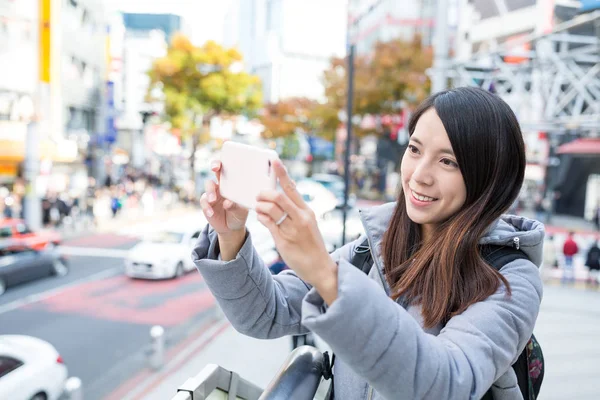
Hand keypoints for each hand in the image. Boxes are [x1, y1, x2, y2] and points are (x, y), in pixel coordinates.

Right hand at [200, 160, 248, 237]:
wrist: (232, 228)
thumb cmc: (239, 214)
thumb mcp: (241, 211)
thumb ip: (236, 206)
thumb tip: (228, 202)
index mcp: (232, 183)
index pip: (228, 169)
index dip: (226, 162)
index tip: (226, 160)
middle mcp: (221, 185)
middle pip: (216, 171)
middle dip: (215, 166)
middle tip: (215, 168)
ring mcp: (213, 193)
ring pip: (208, 185)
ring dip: (210, 191)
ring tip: (213, 200)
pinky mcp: (206, 203)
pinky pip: (204, 202)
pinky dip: (207, 207)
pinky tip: (211, 213)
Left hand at [255, 160, 337, 303]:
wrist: (319, 267)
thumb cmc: (312, 244)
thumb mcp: (308, 223)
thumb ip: (296, 211)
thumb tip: (283, 195)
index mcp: (307, 211)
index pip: (293, 188)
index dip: (282, 173)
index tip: (274, 161)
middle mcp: (300, 218)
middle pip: (279, 197)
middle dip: (265, 193)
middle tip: (258, 194)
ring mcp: (292, 229)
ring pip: (271, 209)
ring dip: (260, 206)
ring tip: (258, 207)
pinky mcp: (283, 240)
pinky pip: (268, 224)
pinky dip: (261, 218)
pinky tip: (260, 217)